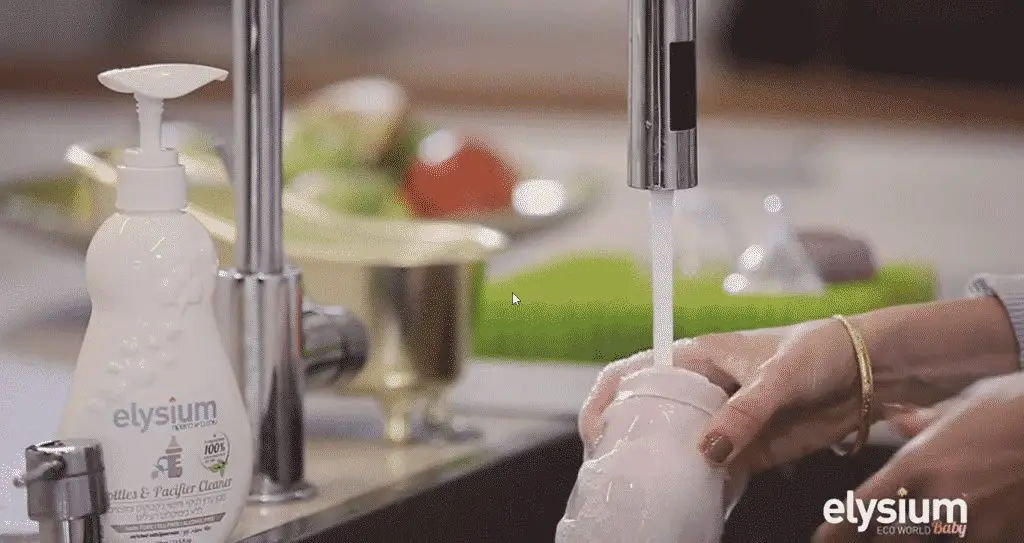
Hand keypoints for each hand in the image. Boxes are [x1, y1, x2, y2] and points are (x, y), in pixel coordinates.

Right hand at [578, 318, 866, 473]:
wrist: (869, 373)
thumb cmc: (818, 351)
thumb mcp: (778, 376)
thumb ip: (745, 412)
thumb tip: (707, 452)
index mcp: (694, 358)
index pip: (633, 373)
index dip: (606, 399)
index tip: (598, 431)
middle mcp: (700, 391)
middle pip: (647, 417)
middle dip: (627, 443)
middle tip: (617, 471)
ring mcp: (722, 424)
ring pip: (677, 450)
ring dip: (663, 471)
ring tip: (647, 494)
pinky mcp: (746, 452)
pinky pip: (714, 475)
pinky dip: (703, 490)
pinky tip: (695, 504)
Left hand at [813, 372, 1023, 541]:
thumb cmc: (1014, 407)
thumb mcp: (961, 407)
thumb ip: (923, 422)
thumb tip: (896, 417)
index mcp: (918, 464)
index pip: (865, 505)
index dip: (840, 528)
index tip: (823, 539)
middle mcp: (939, 499)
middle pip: (893, 537)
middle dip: (884, 537)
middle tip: (879, 532)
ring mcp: (974, 523)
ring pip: (933, 540)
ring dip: (931, 532)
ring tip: (949, 508)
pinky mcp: (1006, 536)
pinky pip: (975, 539)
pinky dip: (971, 530)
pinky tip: (982, 512)